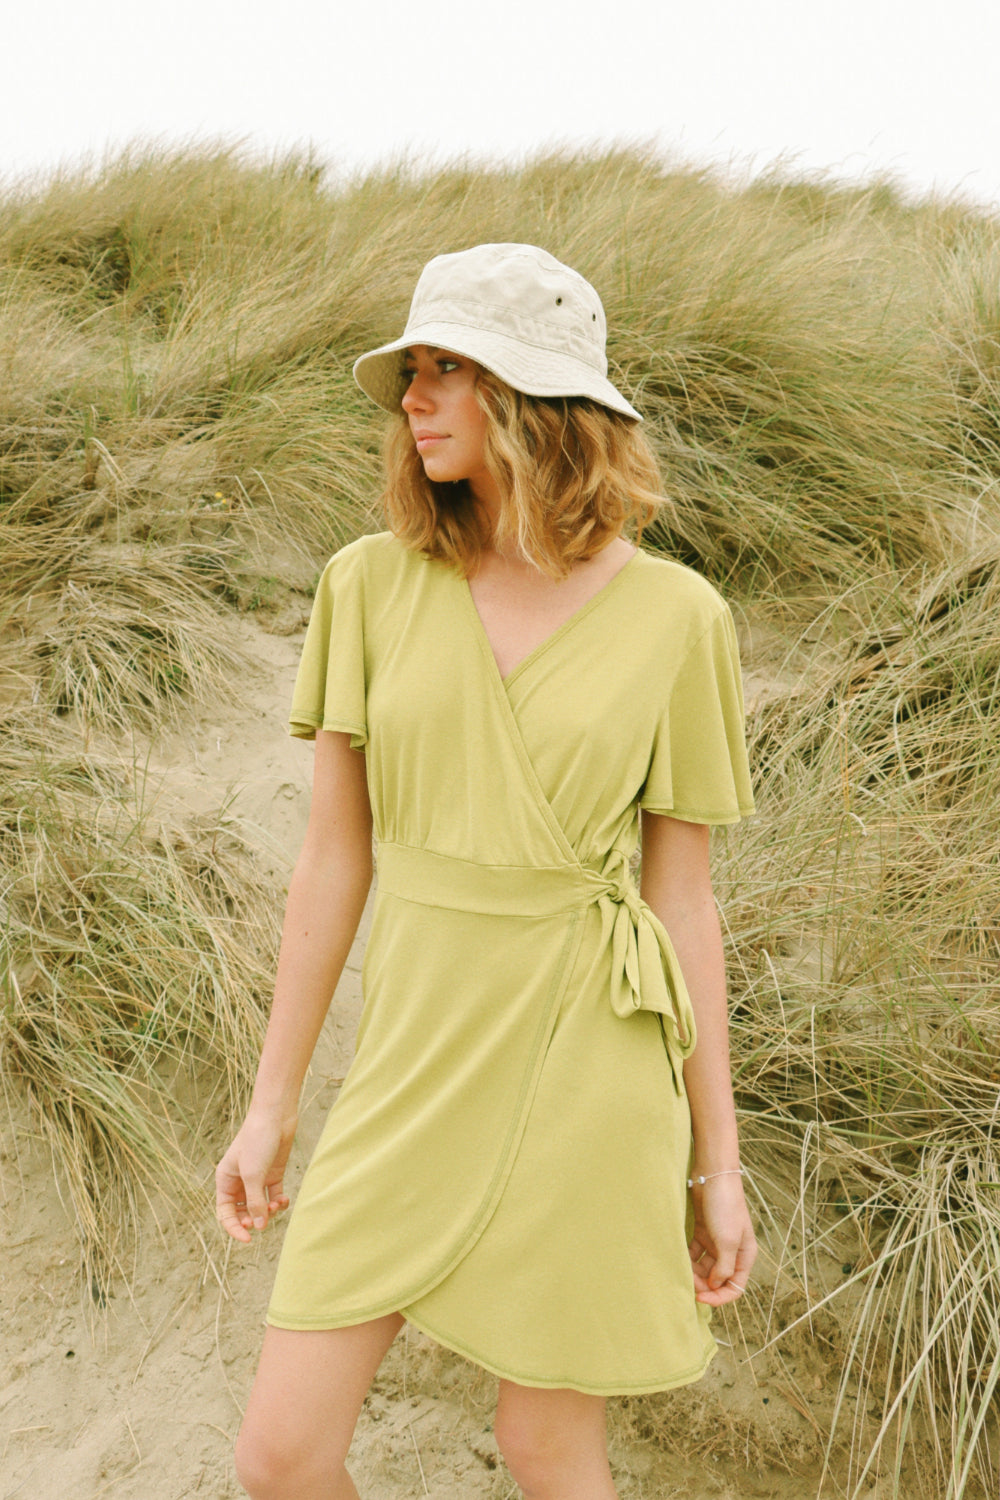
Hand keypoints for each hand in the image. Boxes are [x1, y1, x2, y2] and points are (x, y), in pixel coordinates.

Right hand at [215, 1106, 296, 1243]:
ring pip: (260, 1206)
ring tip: (276, 1205)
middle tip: (262, 1220)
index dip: (234, 1228)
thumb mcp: (253, 1174)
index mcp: (225, 1180)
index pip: (225, 1213)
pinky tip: (284, 1200)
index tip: (247, 1239)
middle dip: (253, 1219)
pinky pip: (274, 1197)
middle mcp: (239, 1182)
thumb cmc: (257, 1141)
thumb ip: (255, 1202)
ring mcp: (257, 1179)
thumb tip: (259, 1226)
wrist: (275, 1116)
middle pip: (243, 1212)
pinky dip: (279, 1202)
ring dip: (268, 1211)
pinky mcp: (273, 1174)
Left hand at [688, 1173, 756, 1305]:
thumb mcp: (728, 1240)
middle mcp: (732, 1251)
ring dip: (693, 1272)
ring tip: (681, 1268)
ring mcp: (716, 1241)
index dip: (719, 1297)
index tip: (700, 1297)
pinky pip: (695, 1253)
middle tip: (688, 1280)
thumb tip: (716, 1285)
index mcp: (744, 1256)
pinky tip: (678, 1256)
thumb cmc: (725, 1206)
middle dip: (703, 1284)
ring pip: (704, 1267)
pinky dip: (687, 1258)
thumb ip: (723, 1267)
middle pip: (717, 1279)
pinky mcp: (703, 1231)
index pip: (735, 1287)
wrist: (713, 1175)